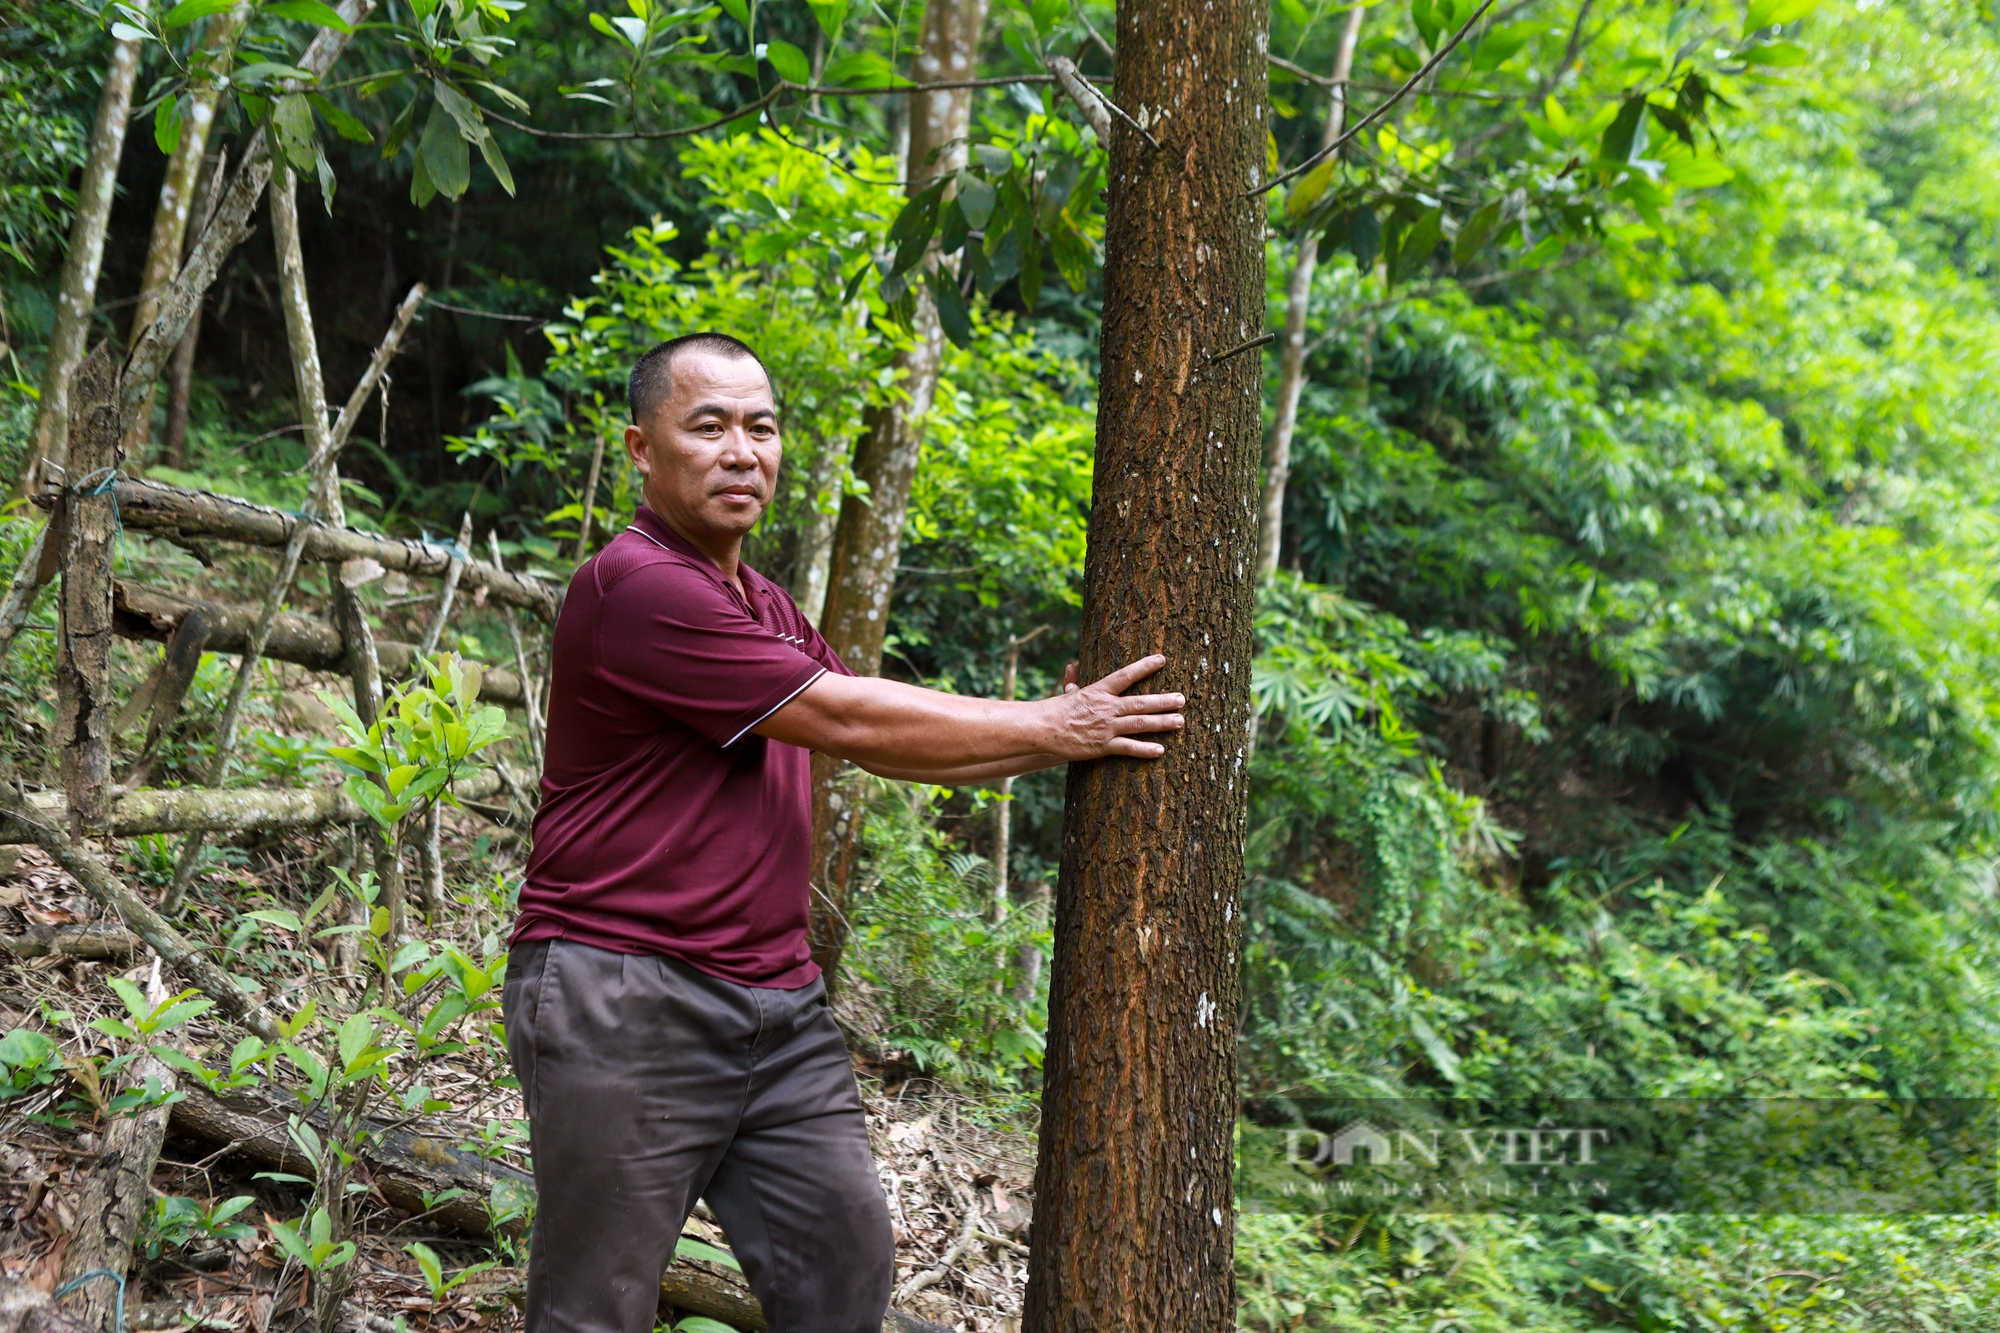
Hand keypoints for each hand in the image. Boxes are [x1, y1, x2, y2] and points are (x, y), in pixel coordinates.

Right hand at [1034, 654, 1185, 760]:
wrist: (1043, 729)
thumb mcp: (1067, 694)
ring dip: (1161, 722)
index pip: (1125, 676)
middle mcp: (1107, 708)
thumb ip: (1073, 680)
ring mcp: (1106, 727)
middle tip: (1182, 699)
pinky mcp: (1103, 746)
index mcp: (1099, 691)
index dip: (1144, 667)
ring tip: (1179, 721)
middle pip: (1140, 702)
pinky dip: (1144, 749)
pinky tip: (1160, 750)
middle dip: (1163, 701)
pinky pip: (1128, 747)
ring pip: (1139, 723)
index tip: (1162, 659)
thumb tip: (1071, 666)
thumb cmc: (1055, 711)